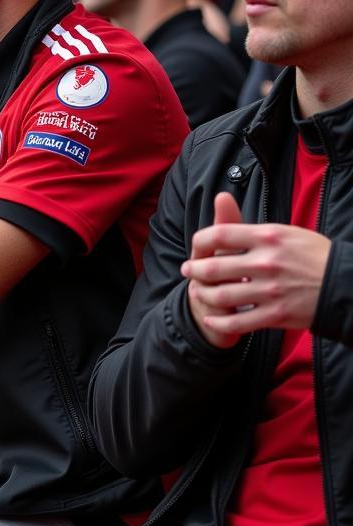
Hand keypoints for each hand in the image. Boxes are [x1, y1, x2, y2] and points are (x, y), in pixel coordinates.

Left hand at [182, 192, 330, 344]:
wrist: (345, 284)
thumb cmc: (313, 255)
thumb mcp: (285, 232)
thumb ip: (251, 228)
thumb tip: (221, 203)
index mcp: (267, 237)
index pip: (219, 235)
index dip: (199, 242)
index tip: (196, 247)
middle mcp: (266, 263)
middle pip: (213, 267)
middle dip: (194, 270)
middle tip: (188, 270)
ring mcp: (270, 291)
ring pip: (221, 296)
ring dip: (203, 295)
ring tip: (197, 291)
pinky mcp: (276, 315)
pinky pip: (238, 322)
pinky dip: (219, 322)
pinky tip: (211, 318)